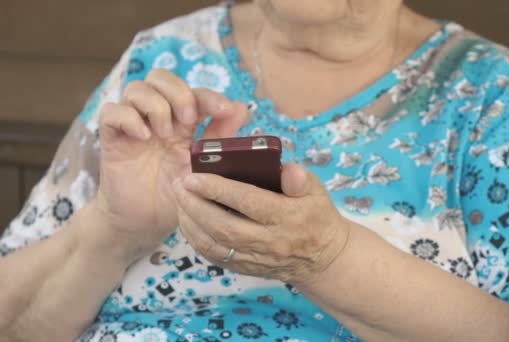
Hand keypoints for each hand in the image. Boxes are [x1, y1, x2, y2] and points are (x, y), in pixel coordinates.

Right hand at [88, 69, 247, 261]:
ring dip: (155, 106)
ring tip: (164, 135)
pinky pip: (111, 112)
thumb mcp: (203, 167)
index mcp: (182, 122)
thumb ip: (219, 138)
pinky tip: (143, 137)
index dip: (209, 95)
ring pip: (136, 89)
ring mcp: (133, 125)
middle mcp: (157, 118)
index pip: (193, 92)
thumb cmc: (177, 194)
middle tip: (188, 121)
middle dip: (178, 93)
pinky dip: (128, 118)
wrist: (146, 222)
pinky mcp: (112, 138)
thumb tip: (241, 108)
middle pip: (160, 77)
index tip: (224, 110)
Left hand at [172, 163, 351, 284]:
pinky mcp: (247, 268)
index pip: (248, 202)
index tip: (194, 176)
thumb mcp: (316, 190)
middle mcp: (270, 241)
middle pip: (224, 226)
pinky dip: (196, 240)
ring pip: (215, 244)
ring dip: (190, 223)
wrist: (323, 258)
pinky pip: (215, 257)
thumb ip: (299, 178)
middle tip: (178, 185)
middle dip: (195, 205)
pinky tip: (187, 222)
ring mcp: (257, 258)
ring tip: (178, 200)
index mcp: (287, 216)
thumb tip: (286, 168)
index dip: (218, 189)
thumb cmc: (316, 215)